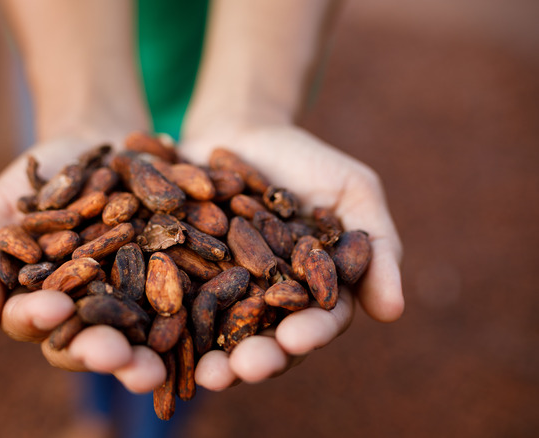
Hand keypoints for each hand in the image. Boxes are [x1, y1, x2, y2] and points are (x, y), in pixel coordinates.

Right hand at [0, 136, 165, 392]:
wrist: (99, 140)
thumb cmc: (39, 177)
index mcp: (38, 301)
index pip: (31, 319)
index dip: (40, 317)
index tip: (54, 307)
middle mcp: (86, 311)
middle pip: (87, 341)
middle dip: (99, 351)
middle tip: (113, 356)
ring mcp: (131, 300)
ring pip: (135, 337)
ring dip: (144, 355)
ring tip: (153, 366)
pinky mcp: (171, 283)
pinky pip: (180, 302)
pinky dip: (185, 312)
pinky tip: (194, 320)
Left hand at [179, 124, 403, 389]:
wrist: (240, 128)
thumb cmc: (306, 160)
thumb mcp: (352, 190)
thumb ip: (377, 245)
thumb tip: (394, 311)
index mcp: (313, 292)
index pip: (318, 319)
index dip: (308, 332)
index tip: (295, 338)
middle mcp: (267, 303)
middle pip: (266, 340)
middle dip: (258, 358)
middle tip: (243, 369)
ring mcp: (222, 293)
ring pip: (219, 334)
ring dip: (212, 357)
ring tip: (204, 376)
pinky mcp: (182, 278)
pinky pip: (174, 303)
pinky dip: (169, 320)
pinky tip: (159, 336)